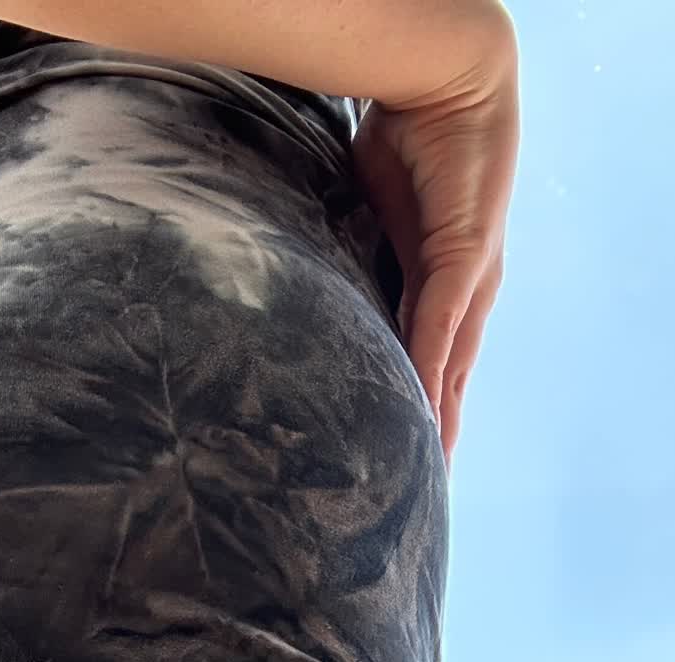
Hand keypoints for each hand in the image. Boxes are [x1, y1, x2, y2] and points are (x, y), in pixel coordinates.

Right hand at [350, 23, 519, 465]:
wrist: (441, 77)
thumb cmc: (401, 139)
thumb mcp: (361, 218)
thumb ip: (340, 262)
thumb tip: (291, 296)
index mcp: (430, 282)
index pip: (424, 358)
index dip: (414, 406)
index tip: (401, 455)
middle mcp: (456, 288)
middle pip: (446, 375)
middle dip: (434, 429)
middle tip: (420, 486)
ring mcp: (467, 275)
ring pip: (451, 363)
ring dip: (440, 414)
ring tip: (428, 465)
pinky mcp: (464, 255)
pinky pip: (441, 323)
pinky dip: (432, 366)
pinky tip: (422, 403)